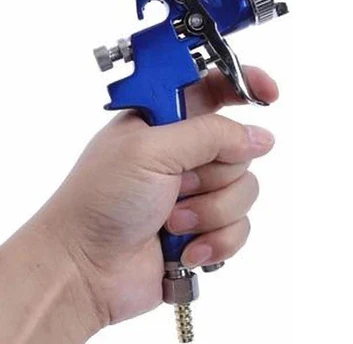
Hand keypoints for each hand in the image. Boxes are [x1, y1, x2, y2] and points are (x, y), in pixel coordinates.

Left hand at [38, 67, 277, 328]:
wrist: (84, 266)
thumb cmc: (100, 198)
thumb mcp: (150, 150)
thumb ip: (209, 135)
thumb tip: (258, 136)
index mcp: (162, 121)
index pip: (211, 88)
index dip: (242, 84)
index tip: (268, 94)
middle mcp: (181, 153)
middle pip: (238, 146)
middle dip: (212, 173)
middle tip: (176, 185)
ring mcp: (192, 192)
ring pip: (244, 191)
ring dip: (208, 211)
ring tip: (170, 221)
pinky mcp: (202, 229)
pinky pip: (239, 229)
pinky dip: (215, 241)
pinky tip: (184, 249)